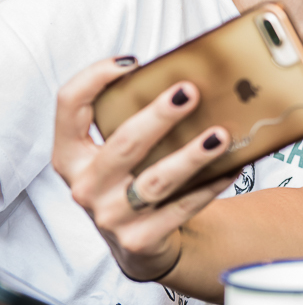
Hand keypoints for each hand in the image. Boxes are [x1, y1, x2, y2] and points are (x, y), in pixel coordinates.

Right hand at [52, 58, 235, 282]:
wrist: (139, 243)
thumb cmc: (132, 180)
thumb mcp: (121, 153)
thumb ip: (132, 119)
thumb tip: (186, 79)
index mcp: (72, 155)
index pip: (69, 106)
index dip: (93, 79)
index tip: (131, 62)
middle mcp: (85, 185)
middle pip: (123, 143)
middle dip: (159, 116)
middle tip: (190, 92)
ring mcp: (110, 216)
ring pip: (156, 181)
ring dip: (191, 156)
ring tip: (220, 135)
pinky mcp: (140, 239)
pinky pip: (181, 208)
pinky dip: (210, 186)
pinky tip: (232, 166)